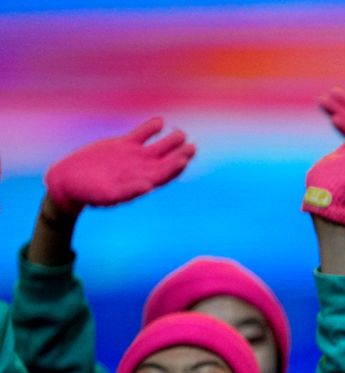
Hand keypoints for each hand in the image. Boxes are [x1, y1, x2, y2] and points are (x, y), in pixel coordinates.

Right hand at [44, 117, 194, 212]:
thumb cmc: (89, 193)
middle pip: (167, 160)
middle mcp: (143, 169)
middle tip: (191, 146)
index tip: (184, 159)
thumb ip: (128, 191)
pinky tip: (159, 121)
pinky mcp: (124, 145)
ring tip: (181, 133)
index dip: (175, 167)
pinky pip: (141, 135)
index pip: (165, 175)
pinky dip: (150, 128)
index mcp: (143, 182)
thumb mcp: (108, 195)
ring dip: (171, 140)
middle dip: (179, 153)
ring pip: (159, 147)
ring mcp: (135, 156)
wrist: (70, 181)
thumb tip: (148, 187)